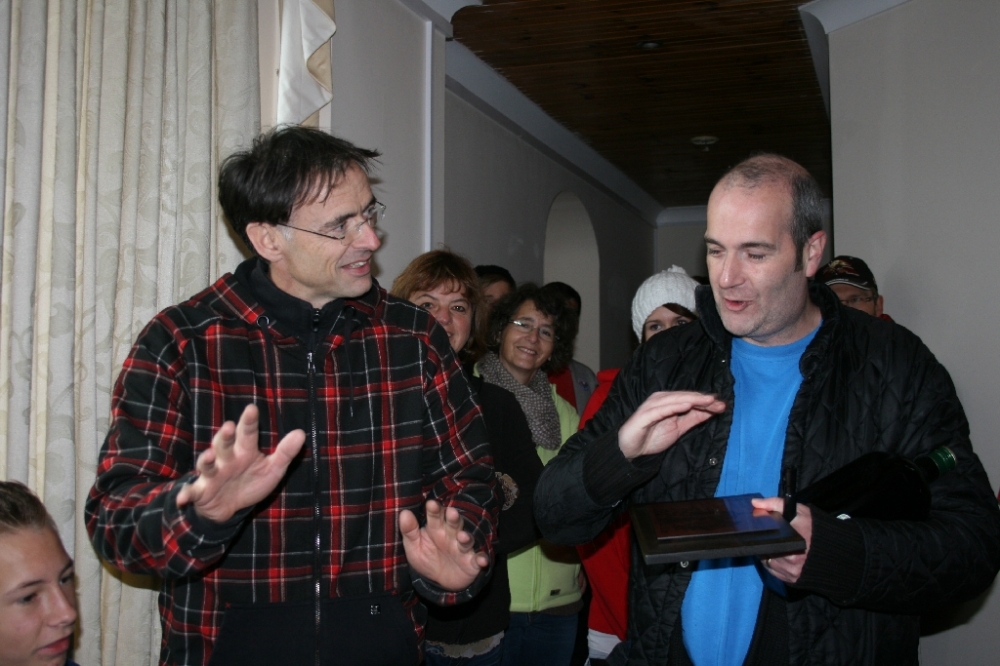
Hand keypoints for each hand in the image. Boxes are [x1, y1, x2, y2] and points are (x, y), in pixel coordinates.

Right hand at [176, 404, 305, 522]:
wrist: (230, 507)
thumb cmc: (251, 482)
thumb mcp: (272, 469)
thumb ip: (285, 452)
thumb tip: (301, 433)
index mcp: (243, 451)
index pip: (246, 433)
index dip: (248, 422)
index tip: (252, 409)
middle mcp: (225, 459)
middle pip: (223, 444)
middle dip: (224, 436)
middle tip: (228, 427)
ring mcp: (211, 474)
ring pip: (207, 464)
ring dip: (205, 460)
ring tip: (209, 456)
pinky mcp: (201, 491)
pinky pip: (192, 492)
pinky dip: (185, 494)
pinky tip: (182, 498)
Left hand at [400, 500, 489, 591]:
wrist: (439, 581)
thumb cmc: (426, 558)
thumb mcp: (414, 546)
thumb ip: (409, 530)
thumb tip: (404, 513)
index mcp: (436, 529)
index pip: (436, 516)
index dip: (434, 510)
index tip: (431, 504)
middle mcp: (452, 535)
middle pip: (454, 524)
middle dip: (453, 519)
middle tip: (451, 513)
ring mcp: (463, 549)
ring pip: (466, 540)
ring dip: (466, 538)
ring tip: (462, 536)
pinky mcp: (472, 563)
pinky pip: (479, 559)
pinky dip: (482, 559)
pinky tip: (482, 560)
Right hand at [618, 391, 725, 459]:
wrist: (631, 450)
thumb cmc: (652, 437)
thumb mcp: (679, 428)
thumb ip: (693, 418)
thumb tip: (712, 410)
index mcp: (668, 401)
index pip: (690, 398)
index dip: (706, 401)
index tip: (723, 406)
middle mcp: (660, 399)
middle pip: (685, 396)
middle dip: (703, 399)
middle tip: (719, 403)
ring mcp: (652, 406)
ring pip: (676, 399)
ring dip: (693, 399)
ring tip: (708, 400)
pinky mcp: (645, 415)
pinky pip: (662, 409)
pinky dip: (675, 406)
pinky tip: (687, 405)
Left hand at [753, 497, 812, 583]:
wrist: (837, 550)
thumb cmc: (816, 529)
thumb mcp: (798, 511)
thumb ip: (774, 504)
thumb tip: (755, 503)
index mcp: (792, 543)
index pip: (764, 542)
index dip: (761, 537)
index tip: (762, 532)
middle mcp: (792, 561)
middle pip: (764, 553)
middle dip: (765, 546)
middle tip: (773, 539)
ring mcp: (792, 573)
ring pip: (768, 564)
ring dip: (769, 556)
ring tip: (779, 547)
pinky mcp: (793, 581)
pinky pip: (776, 573)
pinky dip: (776, 566)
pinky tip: (783, 557)